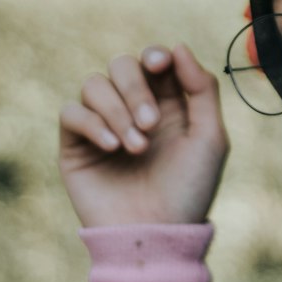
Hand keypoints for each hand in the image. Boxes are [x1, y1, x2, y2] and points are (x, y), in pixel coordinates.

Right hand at [58, 44, 229, 228]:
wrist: (157, 235)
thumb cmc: (189, 190)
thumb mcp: (210, 138)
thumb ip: (202, 89)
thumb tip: (178, 47)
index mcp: (169, 104)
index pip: (153, 60)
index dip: (155, 55)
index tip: (160, 64)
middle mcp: (134, 109)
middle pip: (122, 65)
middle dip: (137, 88)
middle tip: (151, 124)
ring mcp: (103, 125)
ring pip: (95, 84)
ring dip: (117, 109)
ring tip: (137, 146)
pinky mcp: (76, 145)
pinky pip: (71, 112)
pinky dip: (93, 123)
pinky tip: (114, 148)